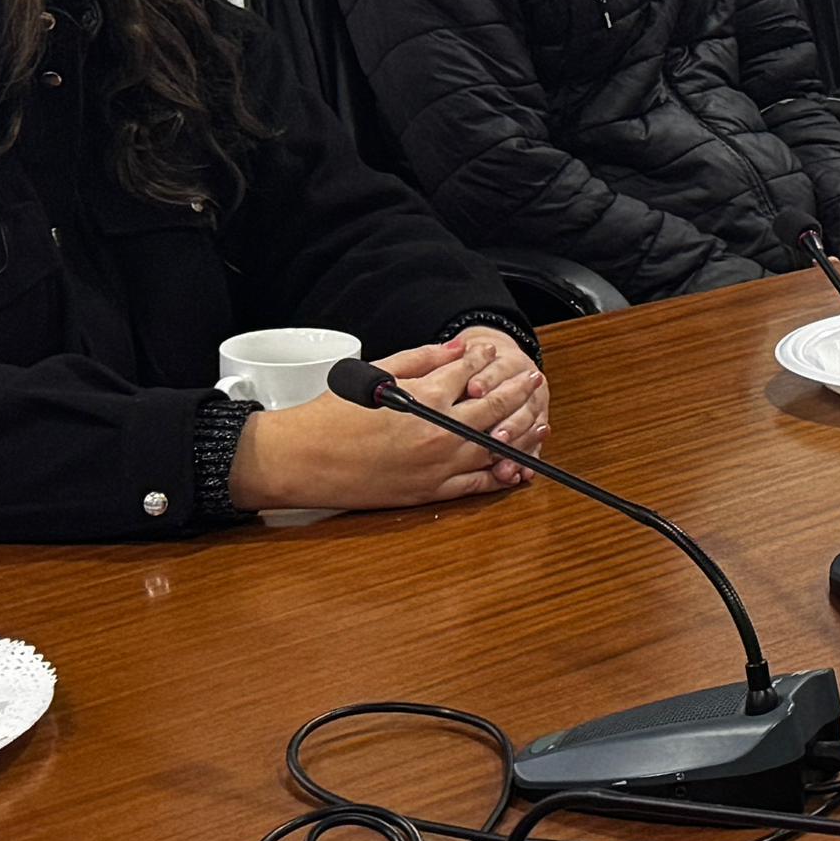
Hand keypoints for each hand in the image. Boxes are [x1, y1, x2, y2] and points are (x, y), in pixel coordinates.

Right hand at [228, 337, 537, 516]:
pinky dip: (502, 474)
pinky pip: (478, 484)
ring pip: (496, 446)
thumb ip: (422, 359)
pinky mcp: (430, 491)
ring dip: (522, 431)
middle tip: (532, 380)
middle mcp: (438, 432)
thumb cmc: (330, 417)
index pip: (469, 373)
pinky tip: (519, 466)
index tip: (493, 354)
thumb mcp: (376, 374)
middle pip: (494, 407)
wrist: (300, 460)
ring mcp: (438, 465)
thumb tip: (458, 349)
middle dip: (517, 391)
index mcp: (424, 399)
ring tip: (539, 419)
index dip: (484, 360)